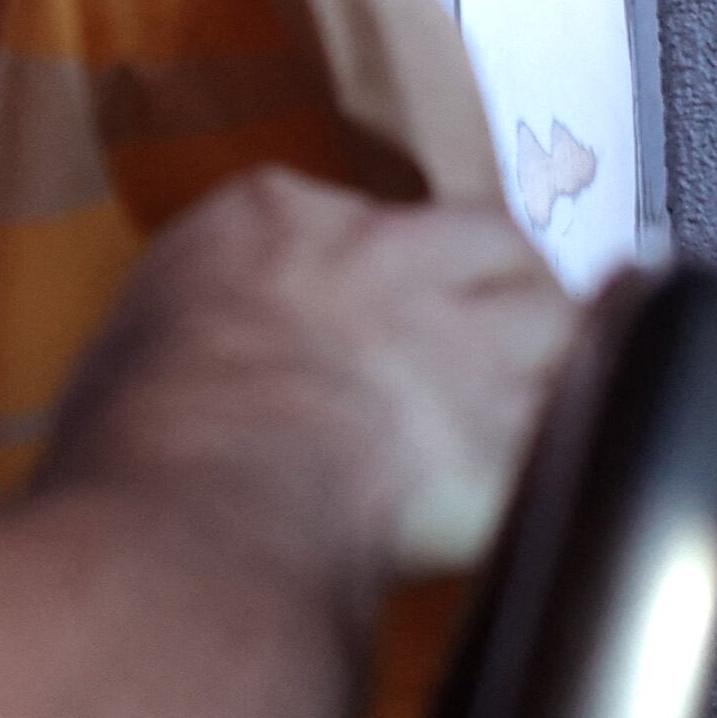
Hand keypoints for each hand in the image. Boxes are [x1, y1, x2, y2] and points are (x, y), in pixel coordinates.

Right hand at [49, 167, 584, 586]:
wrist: (205, 505)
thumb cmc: (141, 441)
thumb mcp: (127, 347)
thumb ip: (189, 332)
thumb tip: (192, 376)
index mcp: (269, 222)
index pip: (351, 212)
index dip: (370, 263)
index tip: (362, 305)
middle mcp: (380, 257)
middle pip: (485, 236)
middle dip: (497, 279)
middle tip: (485, 327)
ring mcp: (460, 339)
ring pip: (563, 315)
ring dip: (556, 354)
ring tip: (540, 395)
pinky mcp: (515, 432)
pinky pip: (589, 424)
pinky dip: (583, 447)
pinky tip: (575, 468)